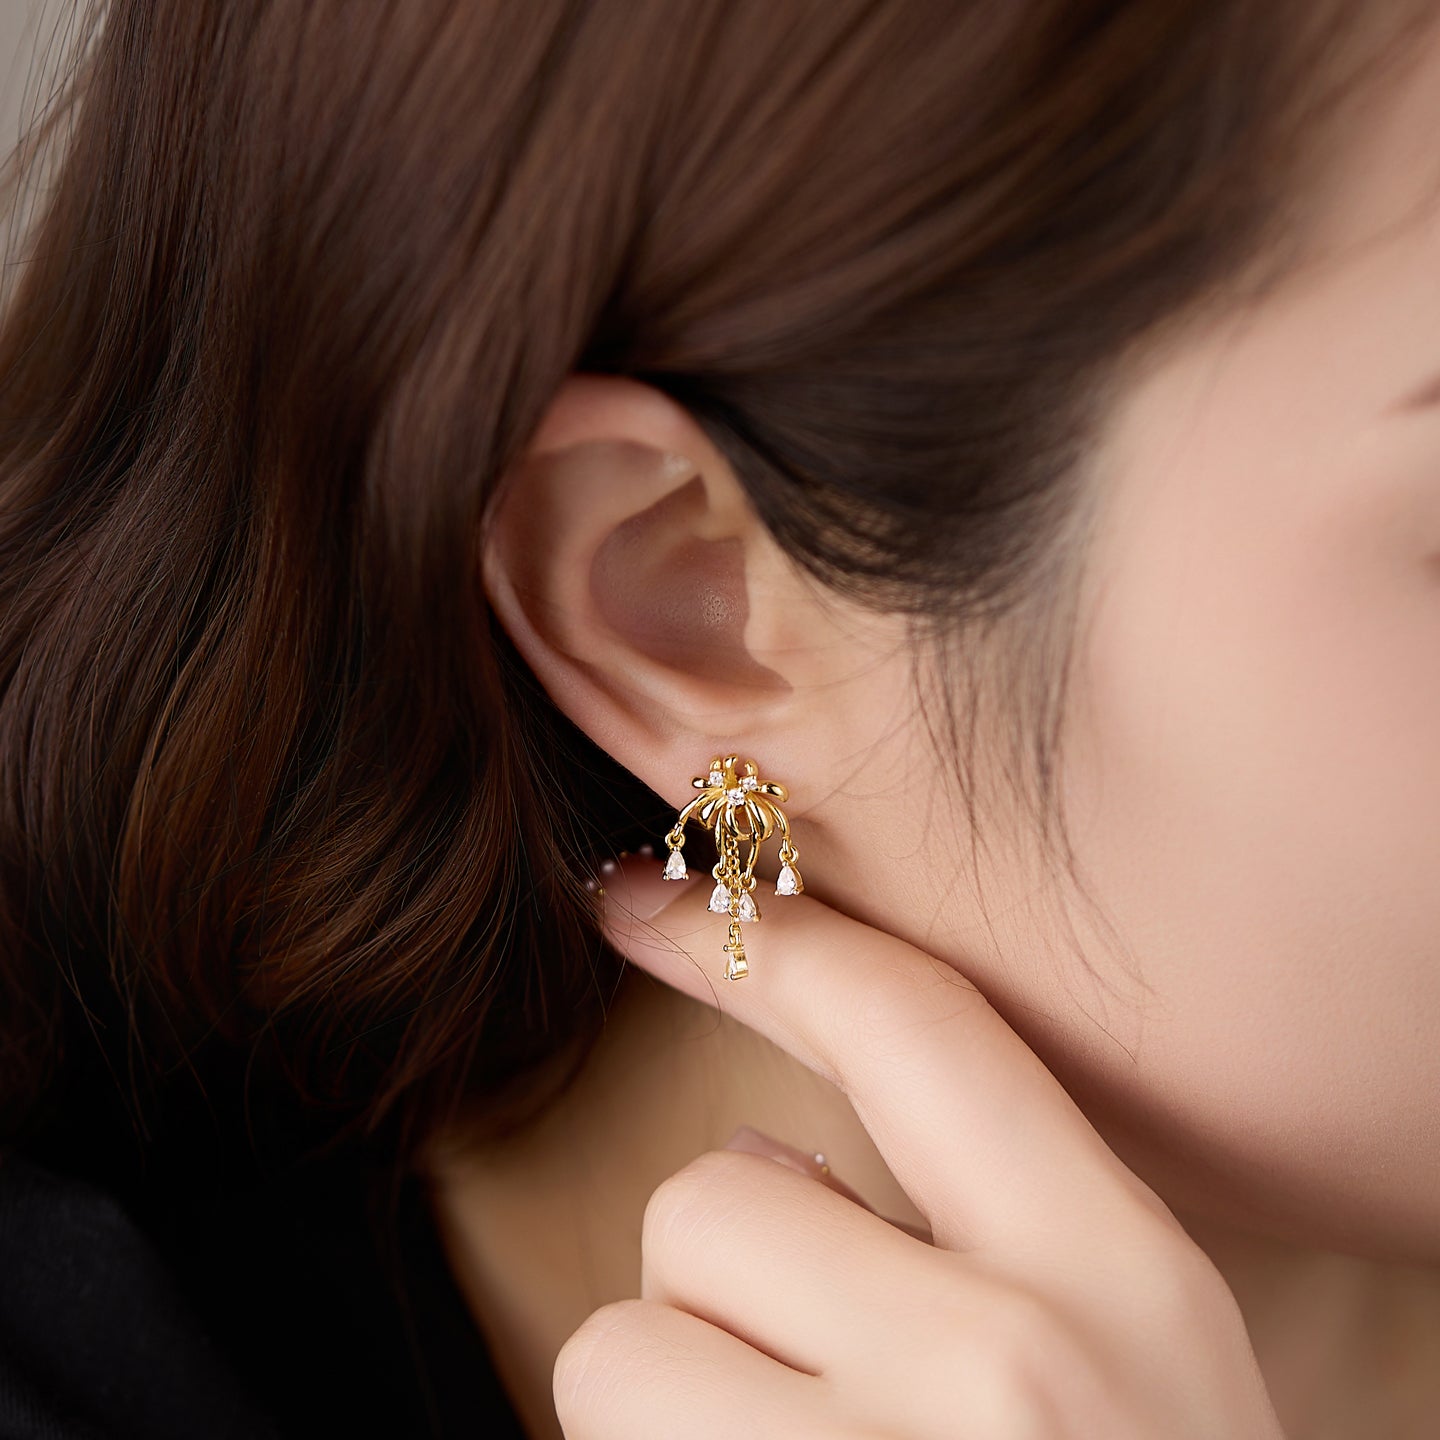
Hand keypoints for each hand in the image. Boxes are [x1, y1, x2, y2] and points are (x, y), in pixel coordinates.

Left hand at [552, 858, 1283, 1438]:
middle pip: (709, 1199)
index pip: (911, 1027)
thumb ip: (959, 1240)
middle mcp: (1006, 1372)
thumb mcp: (1120, 1372)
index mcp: (1116, 1281)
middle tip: (811, 1392)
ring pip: (618, 1351)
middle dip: (722, 1282)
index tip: (630, 890)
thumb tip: (751, 1161)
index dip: (759, 938)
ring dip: (669, 1411)